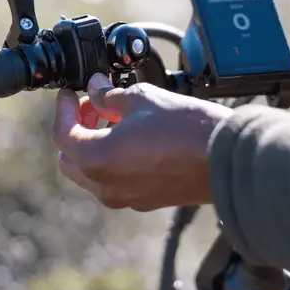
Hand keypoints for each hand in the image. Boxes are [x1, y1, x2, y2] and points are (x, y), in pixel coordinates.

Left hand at [52, 73, 232, 210]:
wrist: (226, 158)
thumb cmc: (186, 129)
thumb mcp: (142, 98)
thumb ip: (110, 95)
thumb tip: (96, 88)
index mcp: (96, 158)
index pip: (63, 133)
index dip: (64, 107)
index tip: (70, 92)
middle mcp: (105, 185)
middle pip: (70, 158)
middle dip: (76, 129)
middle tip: (92, 105)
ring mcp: (125, 198)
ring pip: (91, 173)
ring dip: (94, 146)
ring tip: (114, 119)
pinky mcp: (145, 201)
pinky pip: (115, 182)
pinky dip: (113, 161)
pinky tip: (132, 139)